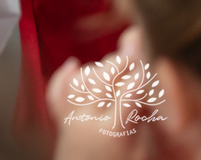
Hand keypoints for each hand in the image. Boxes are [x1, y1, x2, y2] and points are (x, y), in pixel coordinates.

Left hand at [49, 27, 150, 159]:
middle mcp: (89, 119)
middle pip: (101, 80)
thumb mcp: (142, 148)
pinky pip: (56, 92)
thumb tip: (144, 90)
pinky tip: (73, 64)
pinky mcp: (60, 120)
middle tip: (132, 56)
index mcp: (115, 129)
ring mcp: (71, 118)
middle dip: (118, 64)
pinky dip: (63, 76)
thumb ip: (143, 120)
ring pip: (79, 82)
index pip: (128, 92)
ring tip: (112, 69)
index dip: (137, 71)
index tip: (143, 53)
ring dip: (96, 69)